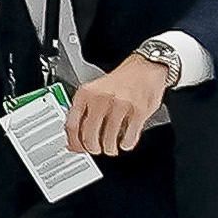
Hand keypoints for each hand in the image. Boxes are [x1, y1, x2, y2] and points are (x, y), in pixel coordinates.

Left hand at [65, 55, 170, 169]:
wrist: (145, 67)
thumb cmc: (120, 80)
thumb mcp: (95, 90)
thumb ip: (84, 111)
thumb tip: (76, 137)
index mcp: (86, 94)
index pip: (72, 125)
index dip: (74, 142)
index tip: (78, 148)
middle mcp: (101, 99)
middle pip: (89, 136)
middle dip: (92, 149)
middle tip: (96, 150)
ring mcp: (120, 106)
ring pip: (108, 140)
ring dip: (109, 149)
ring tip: (111, 148)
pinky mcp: (138, 112)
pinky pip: (128, 138)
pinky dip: (126, 144)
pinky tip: (125, 142)